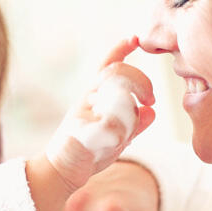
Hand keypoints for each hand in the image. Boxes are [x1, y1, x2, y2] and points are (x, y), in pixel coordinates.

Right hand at [45, 37, 155, 191]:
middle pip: (117, 72)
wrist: (60, 172)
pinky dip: (119, 134)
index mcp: (95, 97)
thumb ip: (134, 124)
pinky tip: (114, 143)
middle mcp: (88, 99)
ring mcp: (83, 112)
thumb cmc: (88, 154)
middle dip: (141, 81)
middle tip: (151, 99)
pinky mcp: (80, 129)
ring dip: (130, 111)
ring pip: (116, 96)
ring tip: (128, 129)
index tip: (133, 38)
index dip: (120, 50)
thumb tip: (152, 112)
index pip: (107, 66)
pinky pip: (110, 124)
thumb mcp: (117, 137)